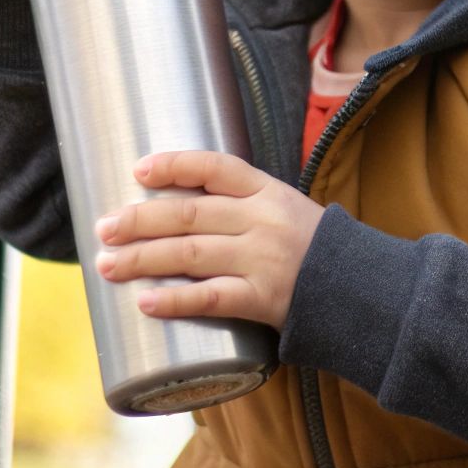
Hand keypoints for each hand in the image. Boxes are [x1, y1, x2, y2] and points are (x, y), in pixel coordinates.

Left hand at [93, 151, 326, 330]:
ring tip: (107, 265)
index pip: (215, 167)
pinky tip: (146, 302)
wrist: (364, 292)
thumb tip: (177, 208)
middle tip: (102, 229)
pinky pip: (211, 298)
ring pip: (190, 254)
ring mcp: (263, 260)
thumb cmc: (315, 251)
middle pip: (189, 214)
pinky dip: (175, 300)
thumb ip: (242, 206)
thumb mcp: (286, 210)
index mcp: (269, 192)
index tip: (137, 170)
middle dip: (139, 220)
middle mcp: (263, 220)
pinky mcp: (264, 299)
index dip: (174, 165)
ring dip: (142, 259)